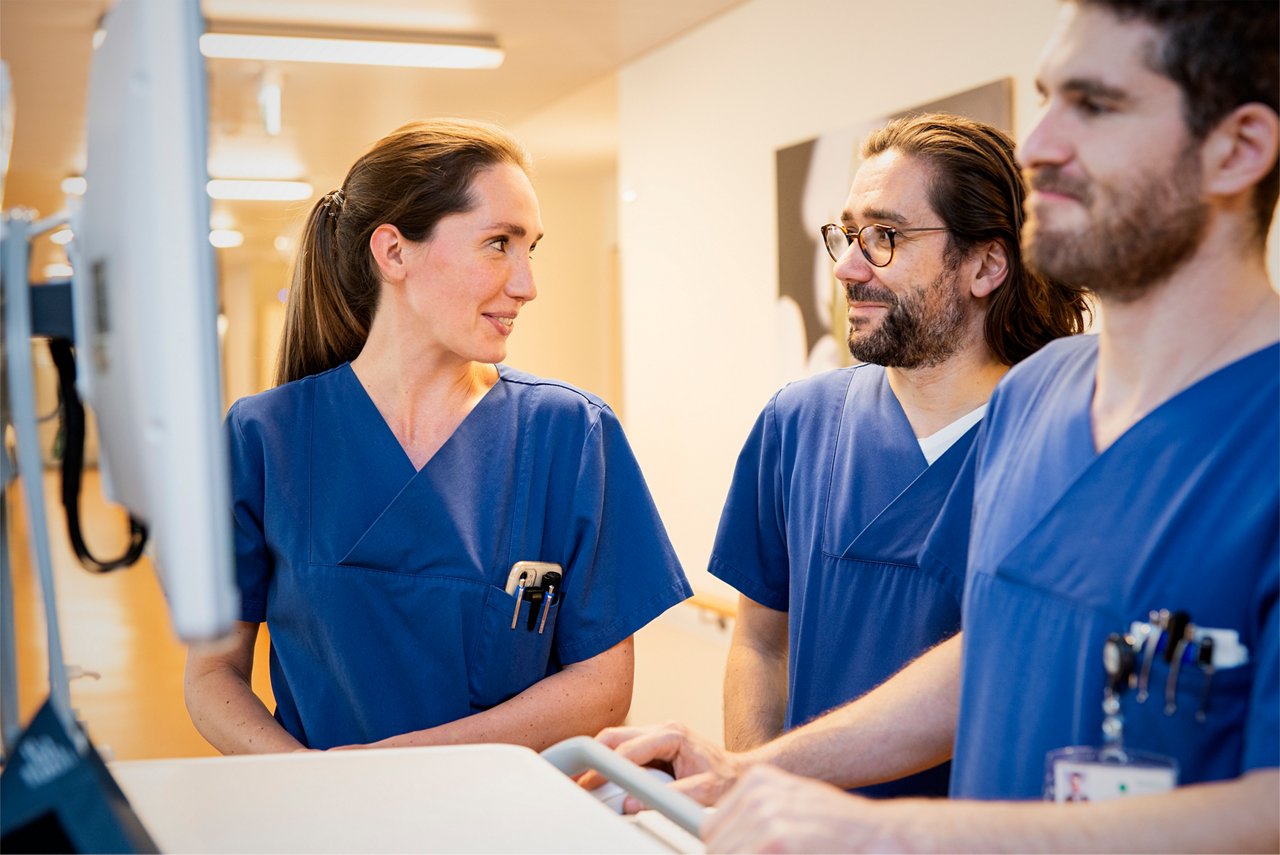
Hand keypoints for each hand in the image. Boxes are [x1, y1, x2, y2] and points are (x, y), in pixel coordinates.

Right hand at [579, 722, 749, 810]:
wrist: (739, 772)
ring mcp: (657, 733)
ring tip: (577, 777)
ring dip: (596, 756)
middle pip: (615, 735)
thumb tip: (633, 803)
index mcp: (672, 734)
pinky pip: (623, 746)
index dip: (606, 766)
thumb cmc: (725, 779)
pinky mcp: (653, 743)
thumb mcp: (704, 792)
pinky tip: (596, 775)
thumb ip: (670, 797)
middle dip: (591, 756)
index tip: (588, 782)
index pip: (629, 748)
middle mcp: (662, 728)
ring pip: (615, 738)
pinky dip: (607, 759)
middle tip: (572, 777)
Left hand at [702, 765, 909, 853]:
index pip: (712, 828)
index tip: (738, 852)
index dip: (725, 851)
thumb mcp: (792, 807)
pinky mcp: (776, 842)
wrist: (880, 837)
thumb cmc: (840, 830)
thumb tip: (716, 843)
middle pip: (716, 847)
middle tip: (776, 854)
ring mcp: (766, 818)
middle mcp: (758, 794)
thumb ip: (755, 819)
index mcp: (757, 781)